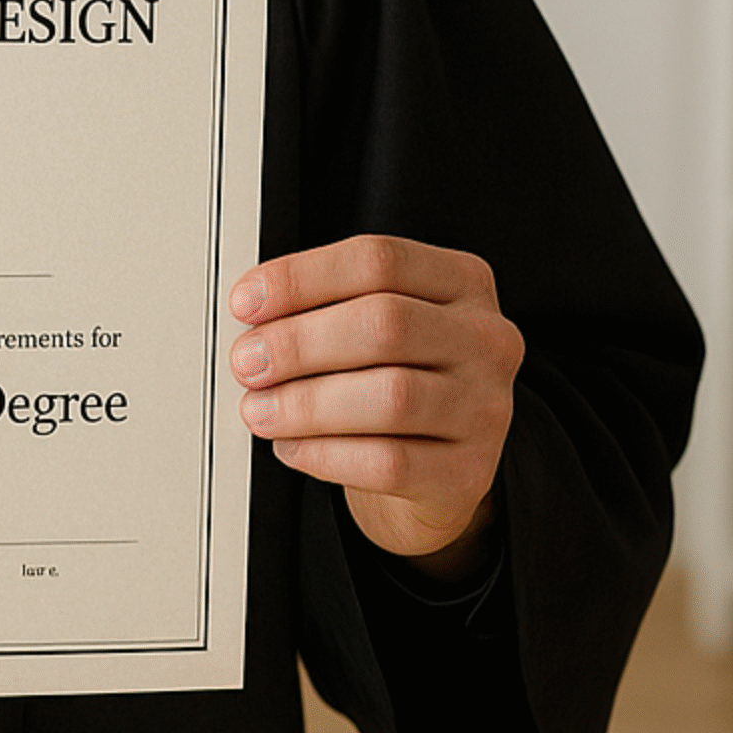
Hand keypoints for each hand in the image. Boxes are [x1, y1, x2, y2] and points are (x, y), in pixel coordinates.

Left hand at [228, 234, 521, 579]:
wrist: (435, 460)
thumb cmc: (392, 372)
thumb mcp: (372, 319)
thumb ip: (324, 304)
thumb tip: (253, 313)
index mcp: (461, 281)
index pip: (377, 260)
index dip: (301, 278)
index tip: (246, 302)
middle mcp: (485, 339)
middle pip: (384, 324)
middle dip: (299, 343)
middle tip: (247, 361)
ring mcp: (485, 407)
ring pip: (390, 397)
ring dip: (306, 404)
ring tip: (259, 409)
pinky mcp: (469, 472)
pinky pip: (390, 462)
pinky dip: (326, 453)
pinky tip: (293, 445)